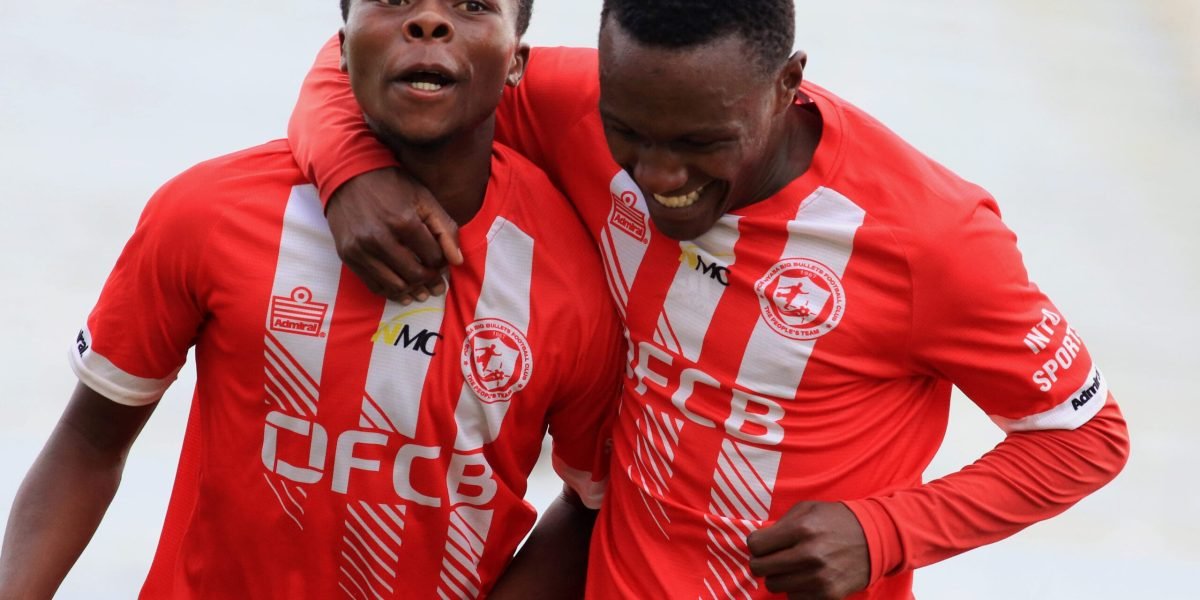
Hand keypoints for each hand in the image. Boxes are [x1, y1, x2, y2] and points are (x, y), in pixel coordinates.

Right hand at [326, 167, 462, 302]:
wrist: (349, 175)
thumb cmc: (392, 185)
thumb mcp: (424, 199)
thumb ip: (445, 229)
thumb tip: (457, 261)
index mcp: (404, 222)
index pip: (433, 258)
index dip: (442, 264)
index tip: (442, 263)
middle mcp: (380, 239)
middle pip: (415, 275)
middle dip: (430, 280)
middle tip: (435, 282)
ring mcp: (361, 249)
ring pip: (395, 286)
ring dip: (412, 290)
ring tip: (421, 289)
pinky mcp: (347, 256)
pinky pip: (373, 285)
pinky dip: (391, 291)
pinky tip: (402, 290)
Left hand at [747, 501, 868, 599]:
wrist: (875, 539)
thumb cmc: (836, 520)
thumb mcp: (808, 509)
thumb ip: (780, 524)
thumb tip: (757, 542)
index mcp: (802, 529)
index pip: (756, 545)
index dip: (756, 544)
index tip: (764, 544)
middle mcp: (809, 554)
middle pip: (760, 568)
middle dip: (761, 562)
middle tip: (772, 558)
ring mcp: (819, 578)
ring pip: (774, 585)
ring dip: (778, 577)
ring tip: (791, 566)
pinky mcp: (828, 595)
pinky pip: (793, 598)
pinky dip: (795, 589)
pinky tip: (805, 577)